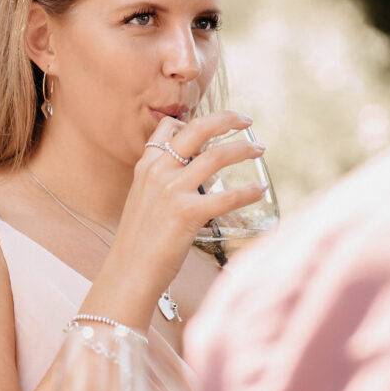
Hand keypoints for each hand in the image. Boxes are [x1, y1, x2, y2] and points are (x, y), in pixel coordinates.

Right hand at [113, 110, 266, 288]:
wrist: (129, 271)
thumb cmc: (139, 242)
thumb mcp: (143, 200)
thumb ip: (162, 183)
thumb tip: (191, 175)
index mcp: (146, 166)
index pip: (169, 127)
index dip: (194, 119)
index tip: (215, 123)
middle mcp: (158, 172)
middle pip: (197, 129)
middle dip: (226, 119)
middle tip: (246, 120)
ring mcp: (172, 191)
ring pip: (216, 156)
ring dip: (243, 149)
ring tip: (259, 149)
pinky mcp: (187, 214)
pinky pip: (226, 197)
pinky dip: (247, 192)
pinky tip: (259, 191)